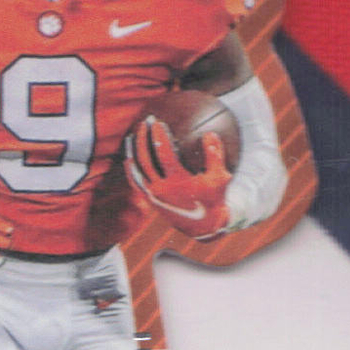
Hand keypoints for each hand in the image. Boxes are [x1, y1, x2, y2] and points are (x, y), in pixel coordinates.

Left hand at [126, 117, 231, 238]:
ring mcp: (154, 195)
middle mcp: (162, 188)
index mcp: (178, 181)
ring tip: (133, 136)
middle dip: (143, 138)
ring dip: (134, 151)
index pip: (164, 153)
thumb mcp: (219, 178)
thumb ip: (215, 155)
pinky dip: (131, 169)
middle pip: (146, 158)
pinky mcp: (150, 200)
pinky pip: (136, 182)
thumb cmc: (213, 200)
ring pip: (137, 169)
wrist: (203, 226)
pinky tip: (129, 158)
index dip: (159, 136)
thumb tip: (211, 133)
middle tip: (145, 123)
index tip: (157, 122)